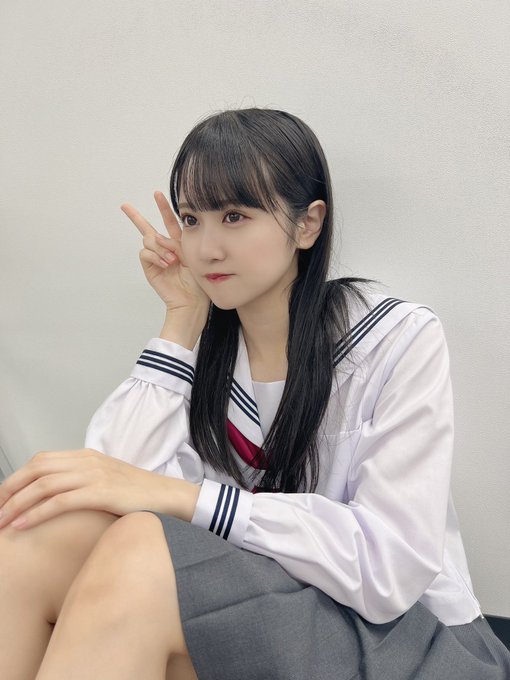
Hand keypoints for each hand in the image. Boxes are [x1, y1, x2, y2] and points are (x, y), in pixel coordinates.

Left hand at [0, 449, 199, 529]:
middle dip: (9, 490)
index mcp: (86, 456)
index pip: (41, 460)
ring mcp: (94, 475)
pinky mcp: (100, 492)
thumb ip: (83, 481)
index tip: (2, 498)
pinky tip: (21, 525)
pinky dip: (36, 513)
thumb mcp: (106, 480)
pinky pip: (59, 501)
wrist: (166, 496)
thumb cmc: (138, 494)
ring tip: (1, 522)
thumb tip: (57, 495)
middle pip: (36, 469)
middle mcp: (87, 461)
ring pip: (43, 485)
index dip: (16, 478)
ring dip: (16, 504)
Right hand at [120, 191, 210, 318]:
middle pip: (146, 228)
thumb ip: (176, 242)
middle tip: (124, 205)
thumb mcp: (192, 254)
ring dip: (160, 247)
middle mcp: (164, 248)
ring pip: (149, 239)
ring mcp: (155, 258)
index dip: (163, 207)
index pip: (169, 221)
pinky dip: (155, 256)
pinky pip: (145, 253)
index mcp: (178, 242)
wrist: (193, 299)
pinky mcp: (149, 268)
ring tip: (173, 260)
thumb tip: (159, 237)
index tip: (157, 193)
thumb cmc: (198, 279)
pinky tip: (166, 264)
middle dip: (134, 216)